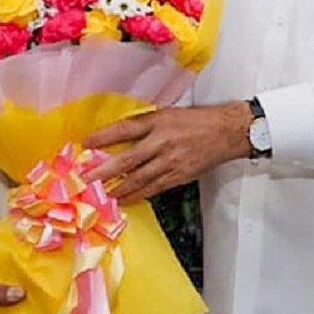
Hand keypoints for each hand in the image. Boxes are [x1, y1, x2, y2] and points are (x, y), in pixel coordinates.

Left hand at [83, 102, 252, 201]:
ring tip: (100, 194)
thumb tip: (123, 135)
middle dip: (104, 171)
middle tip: (86, 179)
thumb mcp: (169, 114)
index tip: (86, 143)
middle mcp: (162, 142)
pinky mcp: (178, 176)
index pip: (125, 129)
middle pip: (127, 159)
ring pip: (138, 179)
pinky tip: (125, 199)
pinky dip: (137, 195)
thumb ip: (147, 124)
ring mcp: (170, 162)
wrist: (227, 131)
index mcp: (158, 122)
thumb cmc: (199, 121)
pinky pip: (153, 188)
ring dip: (118, 188)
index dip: (104, 137)